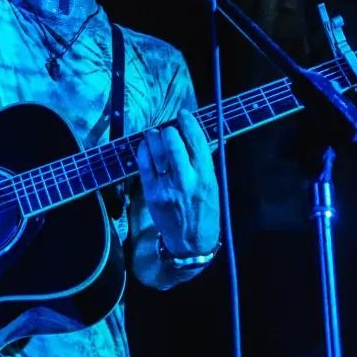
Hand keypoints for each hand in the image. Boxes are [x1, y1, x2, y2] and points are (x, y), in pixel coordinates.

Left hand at [135, 109, 219, 256]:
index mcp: (206, 177)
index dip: (189, 123)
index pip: (197, 142)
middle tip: (168, 128)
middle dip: (169, 130)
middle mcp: (186, 181)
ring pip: (156, 151)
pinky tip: (146, 146)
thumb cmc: (205, 211)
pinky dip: (143, 150)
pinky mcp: (151, 193)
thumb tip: (195, 135)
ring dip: (154, 137)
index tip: (183, 114)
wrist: (190, 242)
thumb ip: (204, 162)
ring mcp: (166, 187)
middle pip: (173, 144)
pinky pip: (143, 165)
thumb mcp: (213, 186)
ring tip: (155, 133)